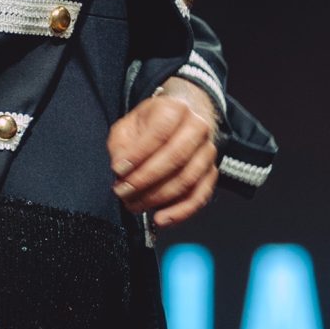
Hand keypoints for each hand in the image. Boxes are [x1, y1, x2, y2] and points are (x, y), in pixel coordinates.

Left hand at [107, 82, 219, 225]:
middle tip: (123, 192)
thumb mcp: (128, 126)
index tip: (118, 170)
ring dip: (157, 198)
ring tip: (134, 204)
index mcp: (175, 109)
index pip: (159, 133)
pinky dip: (180, 212)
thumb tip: (120, 169)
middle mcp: (197, 128)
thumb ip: (121, 146)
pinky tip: (162, 219)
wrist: (180, 121)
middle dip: (144, 180)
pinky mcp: (211, 173)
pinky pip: (199, 196)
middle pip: (175, 158)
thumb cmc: (151, 125)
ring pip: (186, 180)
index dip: (137, 155)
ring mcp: (207, 151)